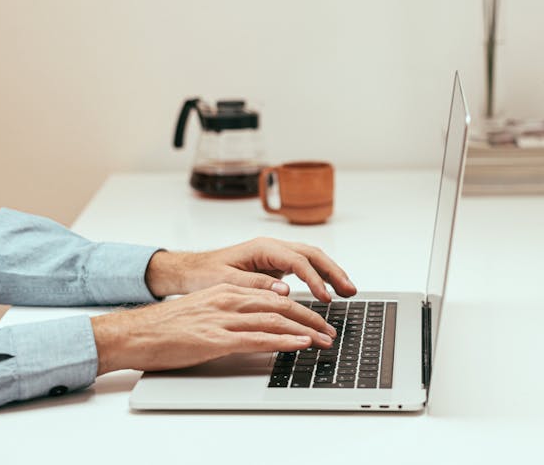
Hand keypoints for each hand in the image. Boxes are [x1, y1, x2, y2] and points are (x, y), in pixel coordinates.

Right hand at [91, 284, 336, 374]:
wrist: (135, 333)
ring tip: (324, 340)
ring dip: (305, 331)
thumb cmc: (166, 327)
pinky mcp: (215, 339)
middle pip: (281, 305)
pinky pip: (258, 338)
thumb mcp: (205, 311)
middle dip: (311, 318)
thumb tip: (256, 324)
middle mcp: (228, 300)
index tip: (318, 318)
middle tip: (330, 331)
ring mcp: (223, 319)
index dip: (301, 307)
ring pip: (275, 320)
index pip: (274, 296)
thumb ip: (231, 313)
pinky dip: (284, 341)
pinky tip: (300, 344)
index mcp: (227, 292)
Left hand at [144, 237, 356, 301]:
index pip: (297, 261)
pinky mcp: (276, 264)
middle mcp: (273, 247)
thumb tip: (284, 291)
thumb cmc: (206, 274)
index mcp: (262, 248)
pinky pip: (305, 266)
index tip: (324, 297)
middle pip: (312, 254)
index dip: (314, 279)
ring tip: (348, 290)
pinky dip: (320, 276)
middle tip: (349, 291)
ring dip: (331, 273)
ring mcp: (276, 254)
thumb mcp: (225, 281)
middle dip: (333, 271)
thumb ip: (255, 285)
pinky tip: (329, 289)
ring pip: (312, 258)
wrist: (194, 269)